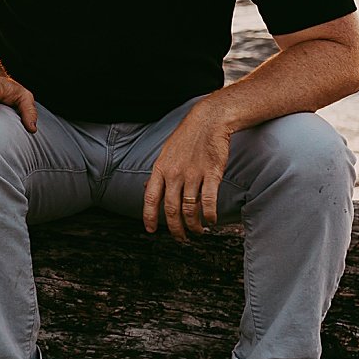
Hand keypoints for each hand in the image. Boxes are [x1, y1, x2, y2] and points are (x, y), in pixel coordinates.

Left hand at [142, 102, 231, 240]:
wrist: (208, 120)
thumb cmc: (187, 137)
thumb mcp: (165, 153)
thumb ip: (158, 173)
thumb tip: (147, 189)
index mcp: (160, 169)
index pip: (150, 197)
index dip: (149, 216)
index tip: (150, 230)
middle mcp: (174, 173)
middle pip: (170, 208)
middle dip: (174, 228)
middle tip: (180, 238)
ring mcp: (193, 174)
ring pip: (189, 208)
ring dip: (193, 225)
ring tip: (197, 232)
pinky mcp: (212, 173)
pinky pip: (208, 201)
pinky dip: (209, 215)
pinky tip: (211, 221)